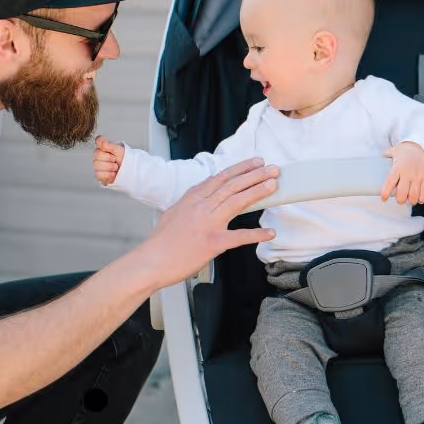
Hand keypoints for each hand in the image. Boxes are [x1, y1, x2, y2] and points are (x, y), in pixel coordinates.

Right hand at [94, 136, 125, 184]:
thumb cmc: (125, 160)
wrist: (130, 172)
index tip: (111, 150)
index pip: (99, 141)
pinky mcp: (99, 175)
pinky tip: (113, 173)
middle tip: (115, 160)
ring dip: (109, 167)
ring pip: (96, 165)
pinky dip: (108, 175)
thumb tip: (99, 139)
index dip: (104, 146)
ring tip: (115, 167)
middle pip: (97, 154)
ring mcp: (97, 165)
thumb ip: (108, 144)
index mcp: (104, 147)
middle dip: (109, 158)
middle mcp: (99, 156)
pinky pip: (98, 175)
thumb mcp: (119, 150)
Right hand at [138, 158, 277, 288]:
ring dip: (257, 191)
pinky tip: (270, 233)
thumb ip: (191, 203)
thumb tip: (203, 196)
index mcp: (192, 199)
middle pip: (232, 185)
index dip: (240, 168)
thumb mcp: (175, 212)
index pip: (220, 178)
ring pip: (236, 202)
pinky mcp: (212, 243)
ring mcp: (207, 224)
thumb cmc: (162, 242)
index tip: (254, 163)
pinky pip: (238, 237)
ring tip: (273, 184)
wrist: (151, 261)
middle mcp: (201, 207)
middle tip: (271, 168)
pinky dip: (256, 235)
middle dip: (254, 174)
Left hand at [381, 142, 423, 204]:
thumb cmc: (406, 151)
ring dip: (410, 201)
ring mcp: (419, 175)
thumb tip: (381, 157)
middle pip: (402, 193)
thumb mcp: (394, 151)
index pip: (389, 183)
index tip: (384, 199)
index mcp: (397, 167)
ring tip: (410, 200)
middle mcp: (408, 172)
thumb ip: (386, 155)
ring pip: (413, 196)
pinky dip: (421, 199)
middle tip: (400, 200)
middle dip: (400, 200)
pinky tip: (419, 199)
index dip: (386, 193)